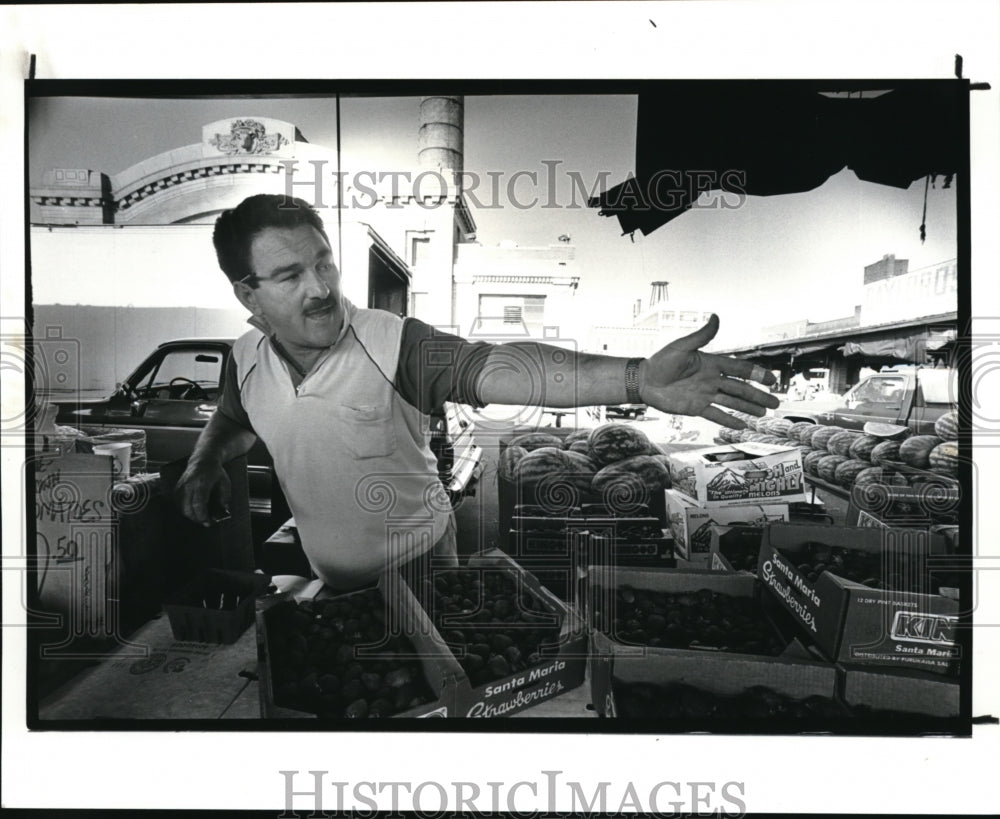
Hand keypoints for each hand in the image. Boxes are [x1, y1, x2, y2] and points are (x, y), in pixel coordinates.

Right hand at [175, 458, 230, 526]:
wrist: (203, 460)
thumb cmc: (215, 472)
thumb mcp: (225, 483)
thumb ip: (224, 498)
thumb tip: (223, 511)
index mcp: (202, 483)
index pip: (198, 504)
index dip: (202, 516)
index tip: (208, 522)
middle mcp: (189, 485)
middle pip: (188, 508)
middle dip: (197, 518)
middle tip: (205, 521)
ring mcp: (181, 486)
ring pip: (181, 508)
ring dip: (191, 515)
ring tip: (200, 516)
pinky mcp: (177, 488)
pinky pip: (178, 504)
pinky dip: (185, 509)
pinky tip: (193, 509)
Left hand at [639, 314, 778, 428]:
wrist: (643, 381)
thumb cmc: (661, 361)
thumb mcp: (682, 347)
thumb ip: (701, 336)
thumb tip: (716, 316)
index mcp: (711, 364)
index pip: (739, 369)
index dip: (755, 373)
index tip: (771, 379)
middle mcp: (711, 380)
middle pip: (740, 388)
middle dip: (758, 395)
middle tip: (776, 402)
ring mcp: (705, 395)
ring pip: (732, 403)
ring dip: (748, 408)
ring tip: (764, 413)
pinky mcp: (696, 408)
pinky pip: (716, 415)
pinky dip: (729, 421)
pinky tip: (742, 426)